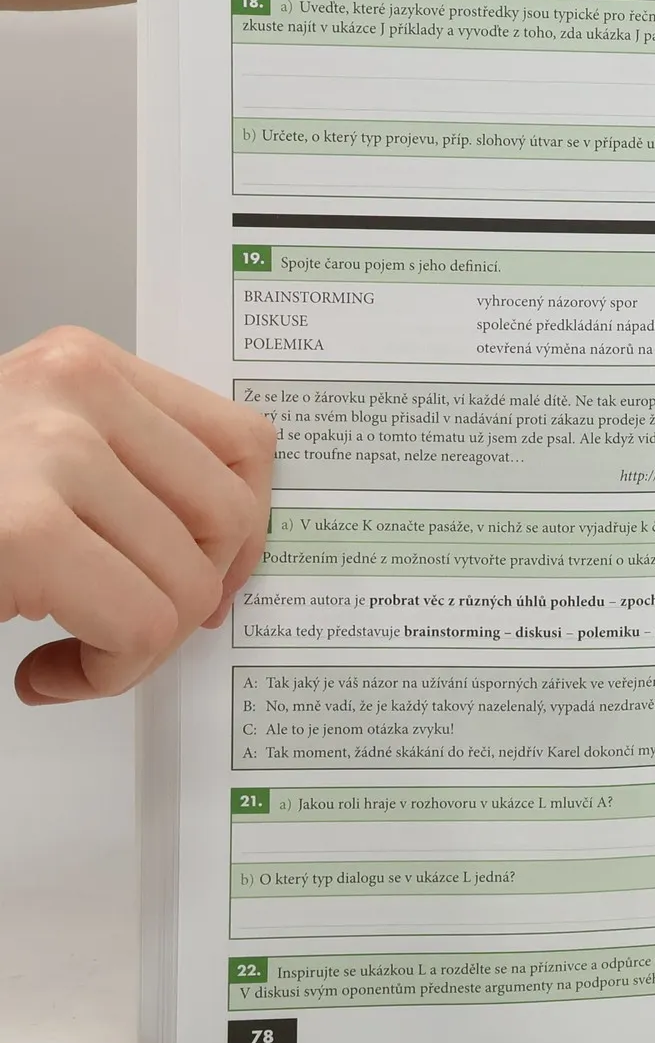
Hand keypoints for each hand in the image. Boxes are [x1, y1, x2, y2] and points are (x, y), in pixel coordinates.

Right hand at [0, 328, 274, 703]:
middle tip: (126, 625)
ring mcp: (48, 452)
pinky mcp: (22, 531)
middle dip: (192, 594)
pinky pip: (143, 626)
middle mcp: (70, 390)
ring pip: (191, 582)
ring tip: (71, 651)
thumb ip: (125, 469)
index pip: (244, 443)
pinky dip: (106, 675)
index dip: (239, 529)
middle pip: (231, 516)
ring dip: (137, 647)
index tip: (204, 573)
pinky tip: (43, 673)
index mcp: (80, 367)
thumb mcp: (33, 457)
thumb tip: (236, 541)